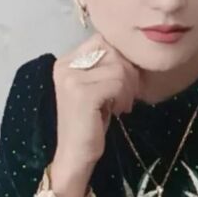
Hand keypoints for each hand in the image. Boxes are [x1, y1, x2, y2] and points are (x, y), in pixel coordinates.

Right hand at [53, 33, 143, 168]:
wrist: (75, 156)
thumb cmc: (90, 123)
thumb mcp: (96, 88)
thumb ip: (105, 67)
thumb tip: (132, 50)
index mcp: (66, 61)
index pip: (102, 40)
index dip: (120, 58)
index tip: (123, 82)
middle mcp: (64, 65)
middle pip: (112, 50)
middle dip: (128, 72)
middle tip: (127, 95)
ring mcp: (71, 78)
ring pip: (118, 67)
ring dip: (128, 87)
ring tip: (122, 104)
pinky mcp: (82, 93)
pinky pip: (117, 82)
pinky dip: (124, 96)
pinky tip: (119, 110)